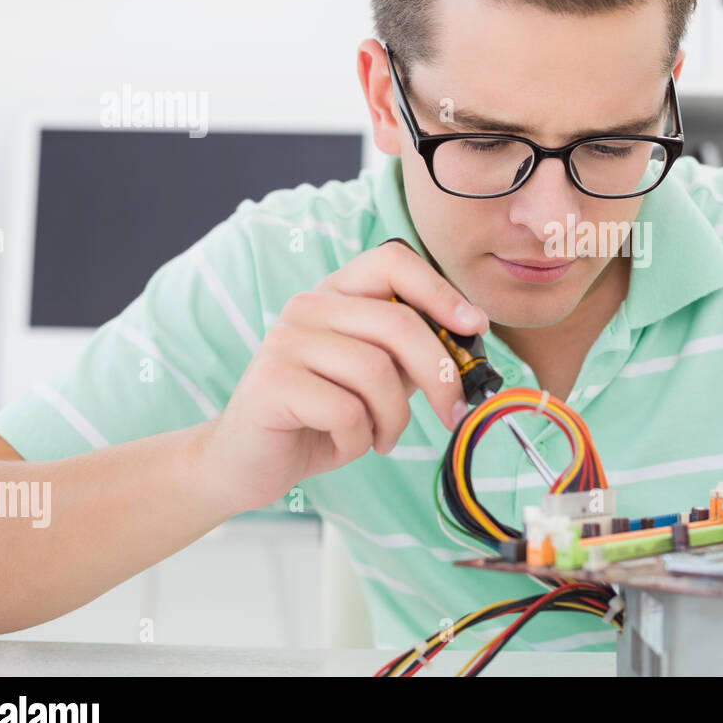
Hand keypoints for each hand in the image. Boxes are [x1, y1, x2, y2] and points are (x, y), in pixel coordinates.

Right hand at [199, 239, 489, 513]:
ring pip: (377, 372)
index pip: (393, 261)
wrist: (247, 461)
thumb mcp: (377, 379)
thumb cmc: (321, 417)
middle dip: (439, 374)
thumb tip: (469, 339)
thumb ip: (411, 354)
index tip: (475, 326)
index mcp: (336, 294)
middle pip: (398, 322)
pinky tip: (344, 444)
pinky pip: (347, 411)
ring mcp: (286, 340)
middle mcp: (308, 306)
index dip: (440, 290)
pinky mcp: (273, 382)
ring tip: (381, 437)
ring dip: (394, 418)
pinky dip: (360, 439)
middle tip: (453, 412)